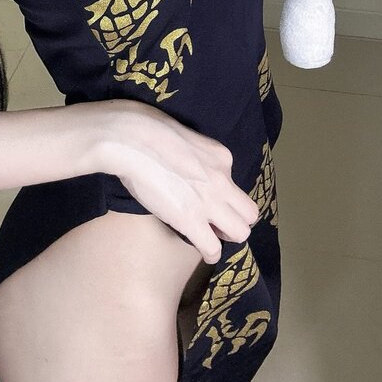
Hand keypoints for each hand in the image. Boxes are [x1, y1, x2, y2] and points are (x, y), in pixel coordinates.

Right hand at [98, 99, 258, 263]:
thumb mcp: (186, 137)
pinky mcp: (191, 219)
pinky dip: (209, 252)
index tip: (211, 202)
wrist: (132, 139)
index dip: (225, 199)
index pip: (236, 187)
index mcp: (221, 157)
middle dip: (236, 221)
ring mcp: (209, 201)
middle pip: (249, 213)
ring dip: (226, 237)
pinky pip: (213, 248)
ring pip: (241, 233)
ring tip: (210, 237)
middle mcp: (222, 179)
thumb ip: (195, 156)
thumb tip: (186, 166)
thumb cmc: (147, 129)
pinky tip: (201, 249)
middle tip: (217, 224)